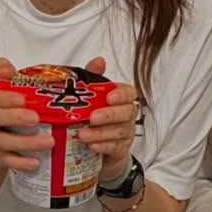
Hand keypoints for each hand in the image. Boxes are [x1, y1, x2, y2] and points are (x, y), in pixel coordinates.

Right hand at [0, 57, 51, 172]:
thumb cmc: (7, 110)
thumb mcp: (11, 91)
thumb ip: (12, 77)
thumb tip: (12, 64)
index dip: (2, 97)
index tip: (22, 98)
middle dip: (14, 117)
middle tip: (36, 118)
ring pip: (1, 141)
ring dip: (25, 142)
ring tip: (48, 142)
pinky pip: (5, 160)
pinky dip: (20, 162)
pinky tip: (36, 162)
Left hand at [76, 55, 138, 179]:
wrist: (96, 148)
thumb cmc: (94, 119)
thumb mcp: (90, 97)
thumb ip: (94, 78)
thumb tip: (98, 61)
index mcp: (120, 99)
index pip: (129, 93)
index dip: (121, 94)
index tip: (109, 97)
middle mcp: (126, 116)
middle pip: (127, 113)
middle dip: (109, 115)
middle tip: (92, 117)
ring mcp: (125, 133)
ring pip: (119, 131)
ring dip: (101, 132)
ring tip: (82, 134)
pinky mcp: (119, 150)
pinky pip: (115, 147)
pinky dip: (103, 146)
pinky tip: (91, 145)